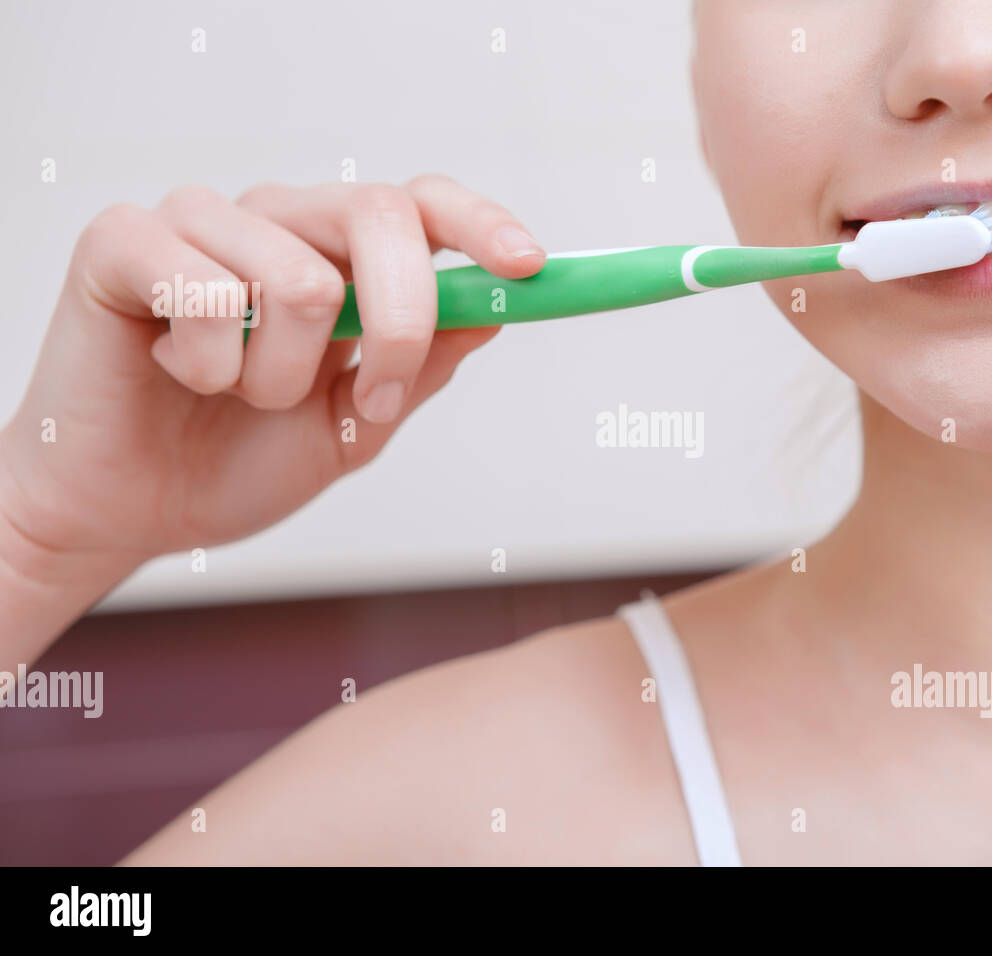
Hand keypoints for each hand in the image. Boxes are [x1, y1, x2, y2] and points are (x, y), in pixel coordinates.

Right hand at [0, 176, 544, 571]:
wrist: (132, 512)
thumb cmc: (237, 461)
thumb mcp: (356, 425)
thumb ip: (421, 366)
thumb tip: (495, 308)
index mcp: (336, 254)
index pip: (420, 204)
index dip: (481, 223)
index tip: (530, 267)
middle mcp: (276, 220)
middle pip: (379, 215)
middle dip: (399, 326)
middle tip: (368, 402)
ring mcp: (199, 221)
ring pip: (298, 278)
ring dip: (280, 378)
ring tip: (235, 395)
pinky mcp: (124, 240)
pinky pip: (206, 292)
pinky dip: (209, 368)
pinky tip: (176, 374)